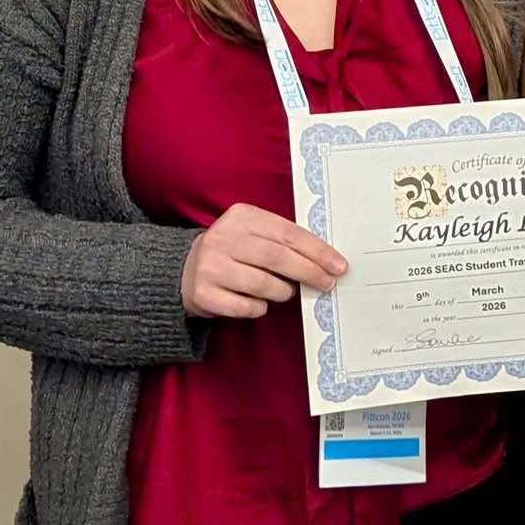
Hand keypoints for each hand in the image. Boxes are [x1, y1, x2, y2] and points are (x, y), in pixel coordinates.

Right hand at [180, 203, 347, 319]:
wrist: (186, 271)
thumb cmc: (234, 252)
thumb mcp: (254, 234)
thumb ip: (284, 241)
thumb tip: (326, 260)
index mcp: (241, 217)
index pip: (288, 233)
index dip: (317, 250)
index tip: (338, 265)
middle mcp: (223, 238)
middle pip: (277, 257)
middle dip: (308, 272)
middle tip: (327, 283)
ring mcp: (210, 266)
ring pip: (263, 284)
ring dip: (283, 291)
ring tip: (285, 291)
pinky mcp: (204, 293)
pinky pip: (246, 307)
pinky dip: (260, 307)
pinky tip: (258, 302)